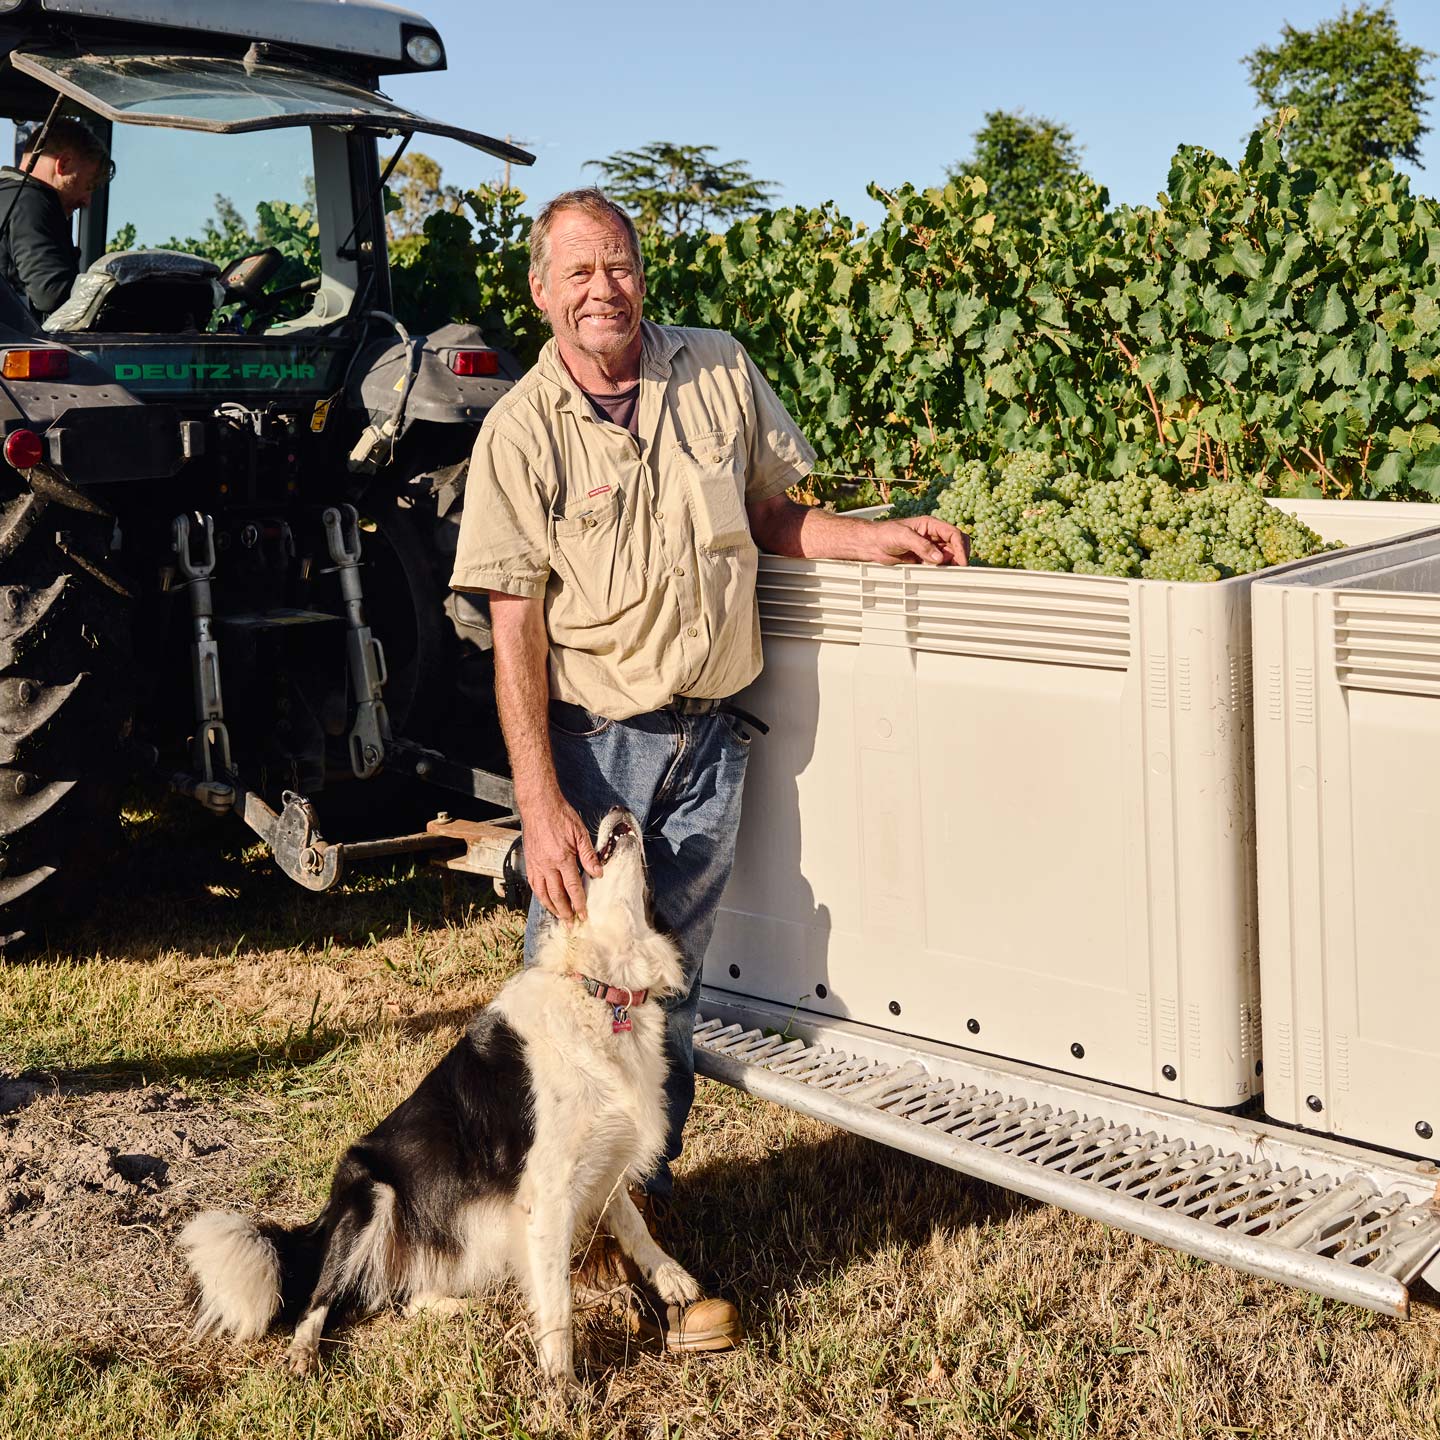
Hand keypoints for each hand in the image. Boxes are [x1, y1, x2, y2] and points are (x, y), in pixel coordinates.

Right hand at [521, 792, 602, 922]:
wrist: (539, 805)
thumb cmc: (561, 816)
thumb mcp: (580, 834)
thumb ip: (589, 856)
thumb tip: (598, 874)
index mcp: (562, 858)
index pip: (572, 887)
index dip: (579, 903)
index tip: (584, 915)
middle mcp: (547, 865)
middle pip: (557, 895)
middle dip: (565, 912)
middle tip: (571, 924)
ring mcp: (536, 864)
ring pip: (543, 893)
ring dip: (551, 907)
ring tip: (559, 917)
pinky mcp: (530, 861)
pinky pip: (534, 884)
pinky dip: (540, 895)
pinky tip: (545, 900)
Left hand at [871, 515, 969, 565]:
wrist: (871, 544)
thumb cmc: (885, 534)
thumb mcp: (904, 536)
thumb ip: (922, 546)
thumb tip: (939, 557)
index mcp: (931, 525)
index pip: (953, 534)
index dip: (960, 548)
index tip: (961, 561)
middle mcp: (933, 536)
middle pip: (955, 545)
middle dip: (958, 557)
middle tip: (956, 570)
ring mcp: (929, 548)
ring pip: (948, 556)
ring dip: (949, 565)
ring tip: (946, 573)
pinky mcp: (923, 558)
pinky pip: (937, 565)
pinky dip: (940, 570)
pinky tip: (936, 574)